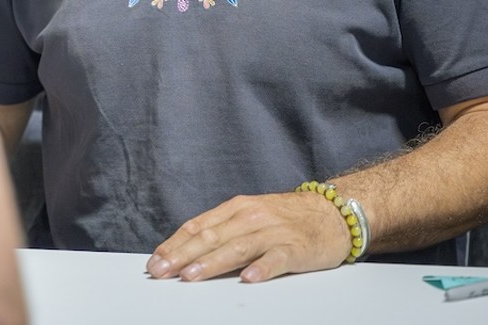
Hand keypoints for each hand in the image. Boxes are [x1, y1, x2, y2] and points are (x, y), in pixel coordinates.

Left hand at [146, 191, 354, 282]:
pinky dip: (262, 268)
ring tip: (191, 275)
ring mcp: (273, 232)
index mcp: (235, 209)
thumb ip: (221, 231)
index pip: (197, 226)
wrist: (332, 213)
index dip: (174, 244)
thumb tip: (186, 251)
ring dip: (212, 262)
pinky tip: (249, 278)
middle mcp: (250, 217)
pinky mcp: (296, 248)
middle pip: (211, 237)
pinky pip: (277, 258)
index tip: (155, 260)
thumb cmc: (285, 218)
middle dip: (182, 255)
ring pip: (237, 247)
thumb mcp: (249, 216)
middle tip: (162, 270)